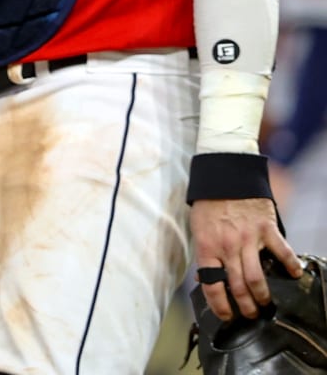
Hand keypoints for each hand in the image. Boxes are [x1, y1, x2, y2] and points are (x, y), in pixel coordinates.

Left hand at [191, 197, 303, 319]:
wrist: (224, 176)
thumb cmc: (209, 204)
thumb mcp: (197, 228)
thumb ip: (204, 253)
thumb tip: (202, 278)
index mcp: (207, 246)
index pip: (211, 284)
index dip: (218, 305)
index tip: (225, 315)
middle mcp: (227, 246)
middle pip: (237, 286)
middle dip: (244, 306)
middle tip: (249, 314)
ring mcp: (248, 238)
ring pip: (257, 277)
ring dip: (262, 295)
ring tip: (265, 304)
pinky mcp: (266, 229)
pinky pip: (281, 252)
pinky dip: (290, 265)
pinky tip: (294, 275)